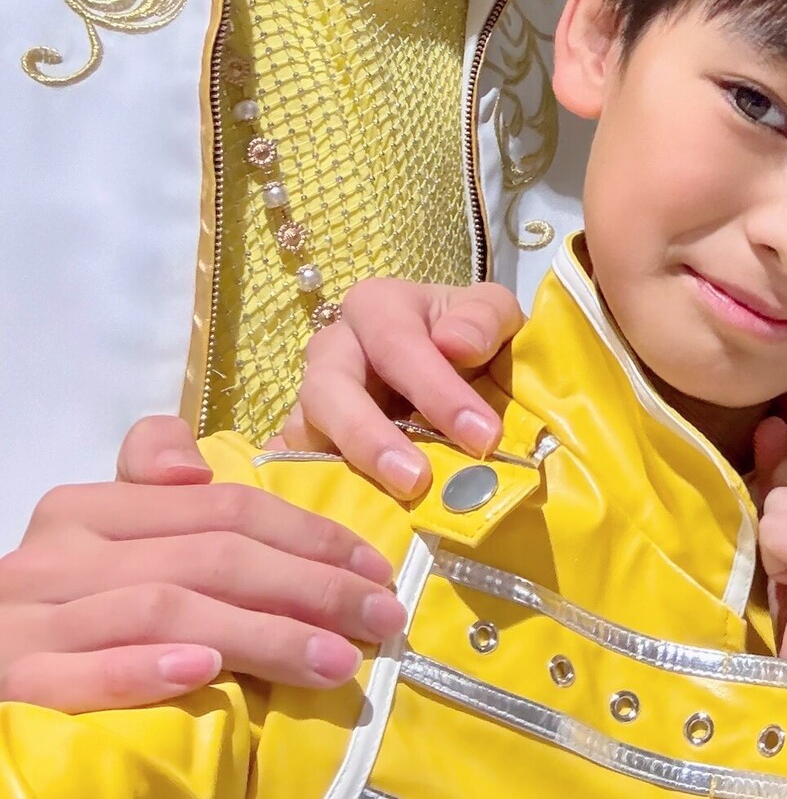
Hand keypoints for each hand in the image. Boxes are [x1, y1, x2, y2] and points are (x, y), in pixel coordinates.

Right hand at [0, 416, 402, 711]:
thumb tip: (196, 472)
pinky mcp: (11, 683)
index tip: (375, 565)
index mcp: (88, 512)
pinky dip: (149, 668)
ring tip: (335, 661)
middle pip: (211, 556)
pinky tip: (204, 672)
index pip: (221, 508)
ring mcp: (27, 619)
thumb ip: (158, 501)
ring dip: (264, 634)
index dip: (308, 532)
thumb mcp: (115, 552)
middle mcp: (55, 555)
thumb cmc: (68, 620)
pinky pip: (85, 670)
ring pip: (168, 608)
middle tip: (381, 617)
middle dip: (311, 586)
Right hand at [276, 278, 523, 497]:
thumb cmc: (474, 337)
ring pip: (305, 429)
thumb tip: (455, 343)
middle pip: (329, 387)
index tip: (482, 436)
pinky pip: (292, 466)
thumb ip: (484, 318)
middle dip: (371, 436)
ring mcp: (314, 397)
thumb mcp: (493, 313)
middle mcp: (335, 347)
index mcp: (379, 307)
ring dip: (347, 468)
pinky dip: (313, 490)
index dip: (436, 390)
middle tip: (417, 480)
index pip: (396, 345)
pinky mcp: (307, 441)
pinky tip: (344, 519)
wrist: (462, 367)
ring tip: (392, 500)